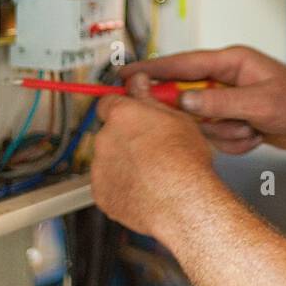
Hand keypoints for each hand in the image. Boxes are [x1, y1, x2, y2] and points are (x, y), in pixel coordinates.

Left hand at [90, 90, 214, 237]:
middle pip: (109, 133)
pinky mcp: (101, 194)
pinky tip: (144, 188)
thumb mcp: (177, 118)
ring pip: (108, 160)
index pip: (108, 102)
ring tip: (151, 172)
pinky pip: (107, 186)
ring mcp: (100, 168)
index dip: (120, 108)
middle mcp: (105, 139)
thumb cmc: (185, 162)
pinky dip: (121, 186)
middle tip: (149, 147)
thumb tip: (139, 82)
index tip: (129, 114)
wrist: (183, 202)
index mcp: (122, 115)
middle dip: (125, 138)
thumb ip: (149, 98)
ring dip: (123, 163)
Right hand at [119, 45, 285, 154]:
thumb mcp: (260, 103)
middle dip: (205, 119)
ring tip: (253, 130)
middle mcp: (224, 79)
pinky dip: (235, 142)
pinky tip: (256, 137)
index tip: (126, 76)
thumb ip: (220, 103)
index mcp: (230, 62)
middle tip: (218, 124)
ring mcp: (226, 100)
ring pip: (201, 123)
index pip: (182, 64)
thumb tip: (186, 102)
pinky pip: (216, 137)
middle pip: (187, 98)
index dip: (152, 70)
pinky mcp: (230, 119)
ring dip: (227, 133)